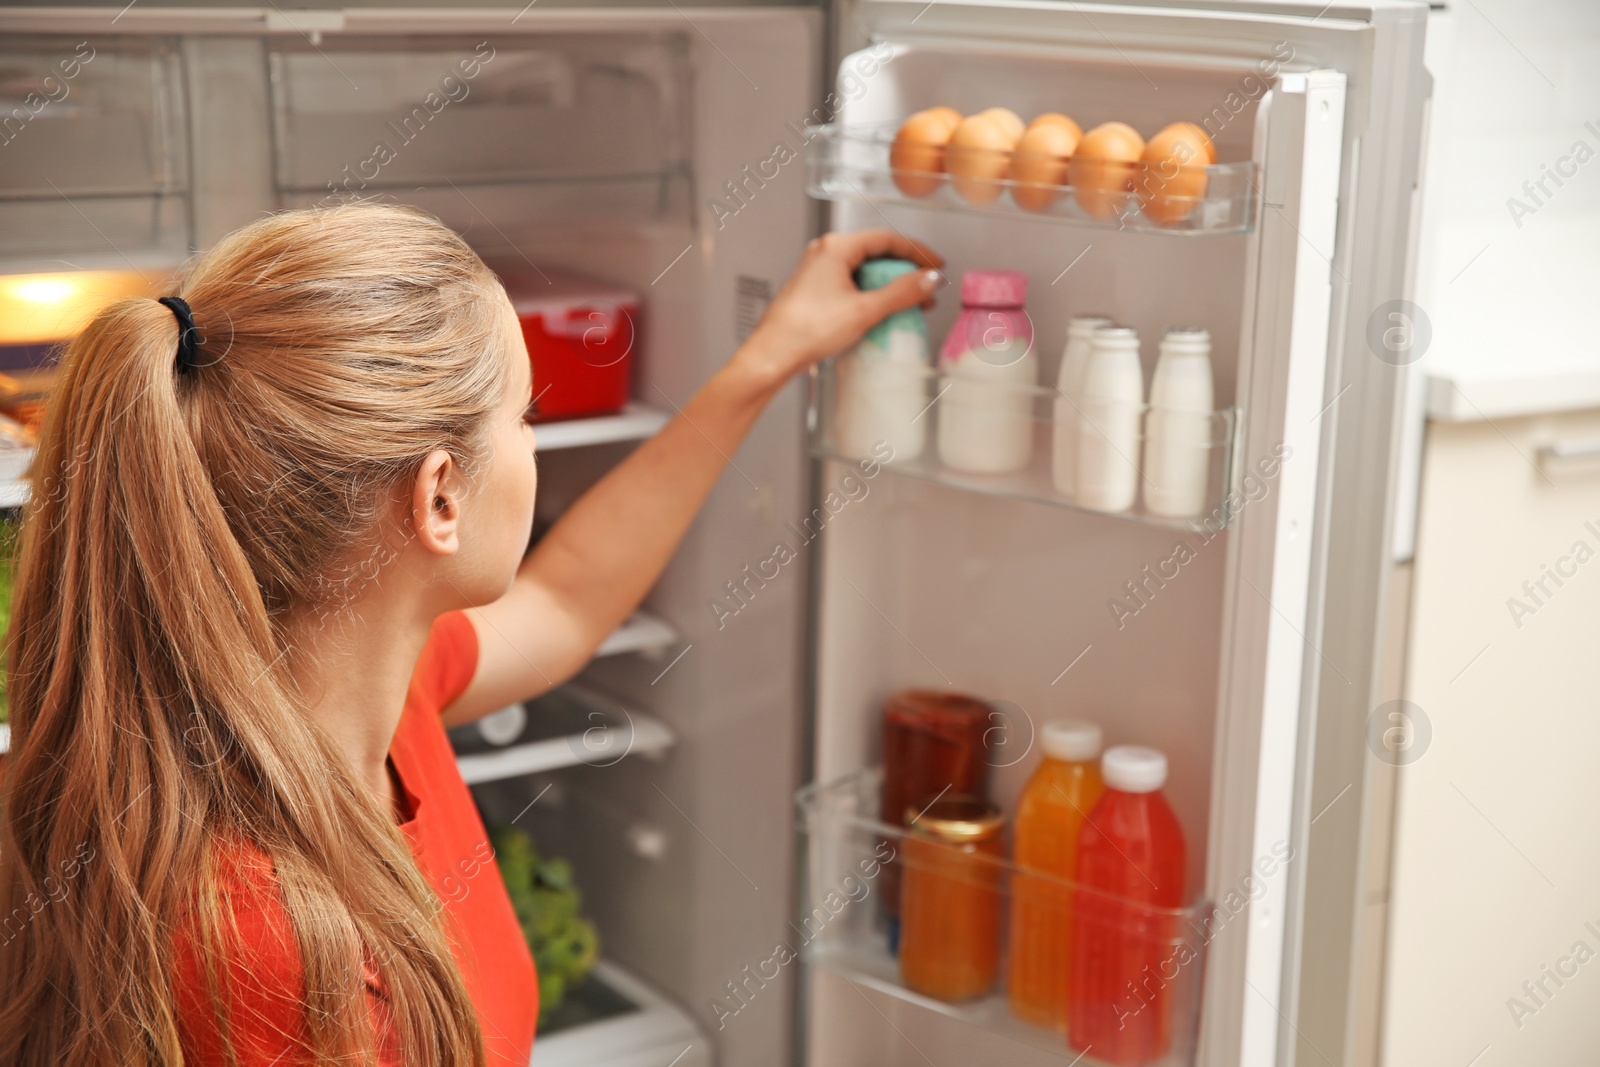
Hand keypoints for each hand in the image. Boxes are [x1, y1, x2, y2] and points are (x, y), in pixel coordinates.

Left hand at [736, 229, 944, 390]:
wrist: (773, 354)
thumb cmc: (807, 329)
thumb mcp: (865, 310)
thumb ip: (902, 293)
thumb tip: (928, 280)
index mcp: (836, 247)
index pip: (887, 238)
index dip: (917, 251)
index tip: (935, 265)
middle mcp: (825, 252)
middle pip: (876, 253)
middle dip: (905, 271)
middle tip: (926, 287)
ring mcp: (818, 270)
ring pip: (864, 270)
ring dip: (890, 285)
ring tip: (910, 304)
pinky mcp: (815, 289)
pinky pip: (852, 283)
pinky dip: (872, 294)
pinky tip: (884, 311)